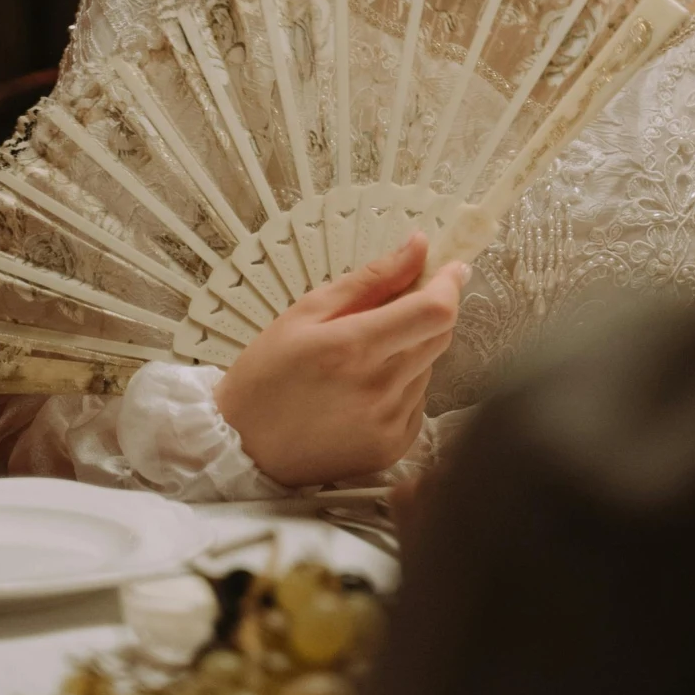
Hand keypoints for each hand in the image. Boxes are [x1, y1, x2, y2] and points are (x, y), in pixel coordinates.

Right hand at [215, 235, 463, 489]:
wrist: (242, 448)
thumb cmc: (266, 374)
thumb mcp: (307, 311)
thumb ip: (371, 278)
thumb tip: (418, 246)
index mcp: (354, 348)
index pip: (434, 311)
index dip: (450, 284)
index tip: (452, 268)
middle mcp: (378, 389)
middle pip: (440, 336)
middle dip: (429, 312)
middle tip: (396, 307)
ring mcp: (388, 423)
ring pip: (428, 367)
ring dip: (410, 351)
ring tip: (362, 359)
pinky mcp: (392, 448)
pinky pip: (417, 402)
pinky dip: (402, 387)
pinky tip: (363, 391)